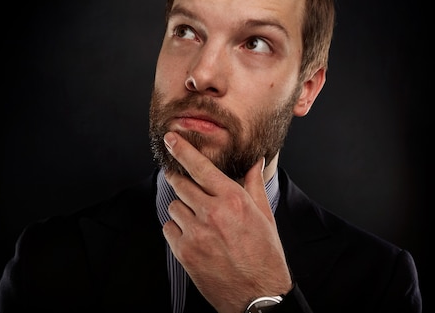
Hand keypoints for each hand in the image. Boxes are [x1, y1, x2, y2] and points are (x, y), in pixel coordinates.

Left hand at [162, 131, 292, 312]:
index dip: (182, 149)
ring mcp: (196, 232)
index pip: (201, 167)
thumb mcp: (265, 216)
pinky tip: (192, 235)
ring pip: (174, 206)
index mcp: (233, 199)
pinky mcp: (184, 252)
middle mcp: (213, 212)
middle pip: (181, 183)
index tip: (170, 138)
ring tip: (198, 219)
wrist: (257, 295)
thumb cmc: (264, 255)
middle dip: (179, 179)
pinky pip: (169, 228)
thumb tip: (256, 162)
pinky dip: (177, 229)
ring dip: (182, 208)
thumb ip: (254, 185)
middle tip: (182, 181)